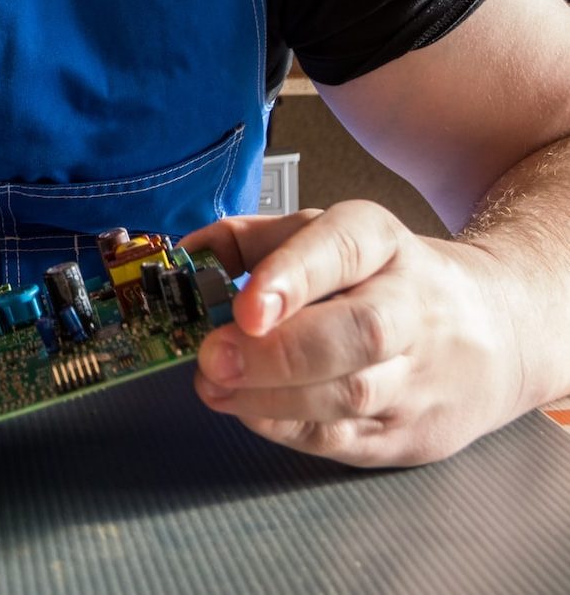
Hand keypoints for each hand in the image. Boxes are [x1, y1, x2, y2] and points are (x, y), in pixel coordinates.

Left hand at [180, 201, 524, 466]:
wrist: (493, 329)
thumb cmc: (379, 277)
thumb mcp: (322, 236)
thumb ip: (248, 241)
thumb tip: (181, 259)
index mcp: (381, 242)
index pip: (341, 249)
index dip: (291, 276)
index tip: (246, 306)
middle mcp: (410, 306)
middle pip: (356, 333)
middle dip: (277, 353)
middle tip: (212, 358)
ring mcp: (419, 375)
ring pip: (351, 394)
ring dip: (271, 397)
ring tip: (212, 386)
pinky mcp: (413, 433)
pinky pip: (347, 438)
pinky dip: (290, 429)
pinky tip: (249, 411)